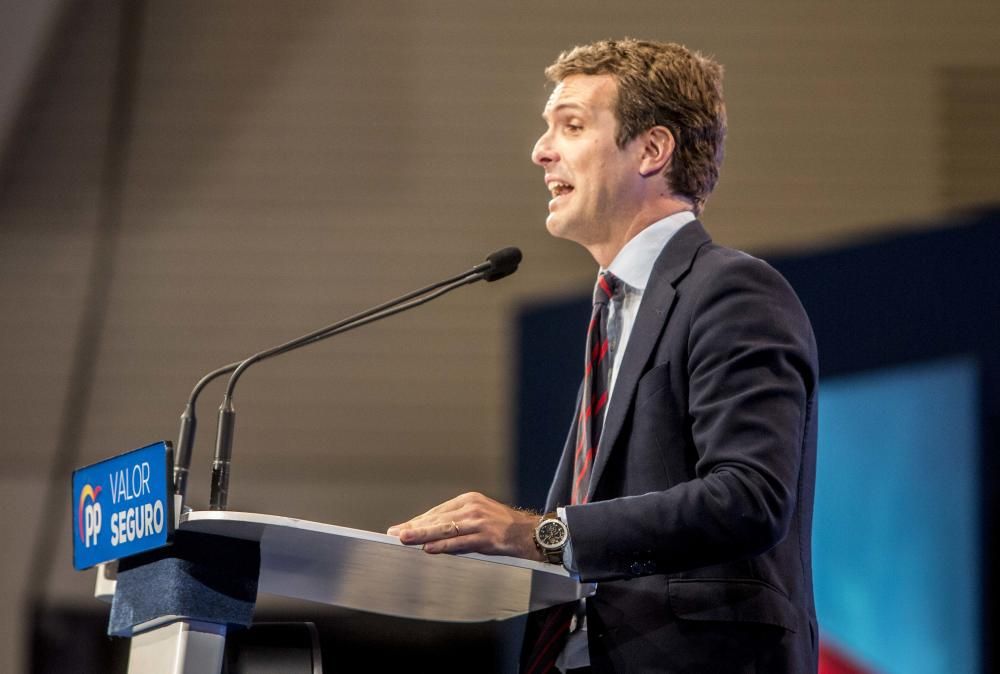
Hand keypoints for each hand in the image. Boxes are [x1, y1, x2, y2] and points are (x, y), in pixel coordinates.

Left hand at [386, 492, 543, 560]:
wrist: (532, 533)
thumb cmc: (504, 527)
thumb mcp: (480, 515)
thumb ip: (458, 521)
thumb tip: (430, 533)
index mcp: (469, 500)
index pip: (437, 512)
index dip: (418, 521)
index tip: (400, 528)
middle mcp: (472, 508)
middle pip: (437, 518)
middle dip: (414, 527)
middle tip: (394, 534)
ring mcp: (479, 522)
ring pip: (444, 529)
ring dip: (422, 535)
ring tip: (404, 539)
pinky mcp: (486, 537)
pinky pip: (459, 542)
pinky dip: (442, 546)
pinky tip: (428, 548)